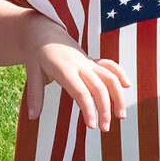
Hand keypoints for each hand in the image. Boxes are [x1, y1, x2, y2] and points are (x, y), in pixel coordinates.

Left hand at [24, 16, 130, 131]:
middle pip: (99, 88)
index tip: (92, 126)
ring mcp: (88, 62)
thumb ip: (35, 95)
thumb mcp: (32, 72)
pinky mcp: (92, 60)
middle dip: (105, 109)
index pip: (81, 92)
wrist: (43, 31)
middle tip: (104, 129)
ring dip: (118, 96)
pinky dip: (120, 73)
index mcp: (65, 69)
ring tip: (121, 116)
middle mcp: (80, 65)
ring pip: (109, 77)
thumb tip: (32, 117)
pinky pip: (109, 65)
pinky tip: (127, 85)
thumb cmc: (36, 53)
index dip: (89, 109)